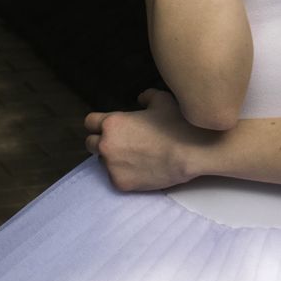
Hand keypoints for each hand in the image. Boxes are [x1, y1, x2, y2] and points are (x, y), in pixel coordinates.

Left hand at [83, 87, 203, 192]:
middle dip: (101, 141)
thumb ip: (146, 96)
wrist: (190, 153)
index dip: (98, 122)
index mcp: (112, 123)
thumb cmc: (175, 123)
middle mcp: (106, 145)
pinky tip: (141, 168)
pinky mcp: (120, 183)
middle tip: (119, 141)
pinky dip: (125, 173)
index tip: (107, 126)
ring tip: (133, 156)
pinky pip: (116, 177)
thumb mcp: (162, 99)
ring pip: (103, 162)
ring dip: (113, 158)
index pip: (90, 122)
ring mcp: (112, 166)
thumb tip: (140, 99)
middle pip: (90, 143)